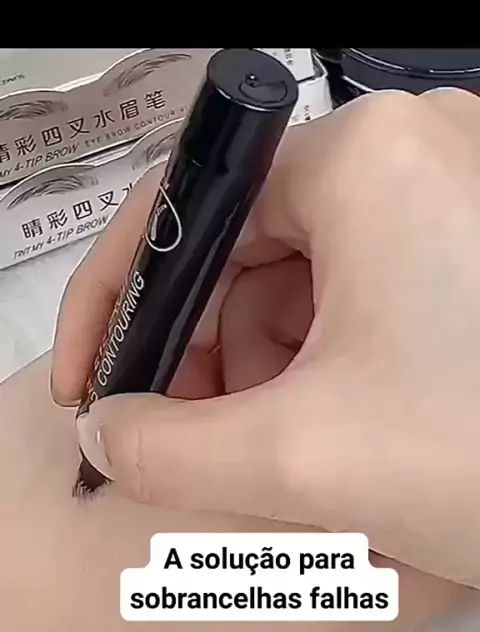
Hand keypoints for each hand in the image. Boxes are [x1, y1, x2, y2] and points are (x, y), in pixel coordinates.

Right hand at [51, 89, 479, 587]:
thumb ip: (169, 452)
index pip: (193, 213)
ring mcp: (458, 195)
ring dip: (271, 370)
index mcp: (365, 156)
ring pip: (310, 282)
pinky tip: (340, 427)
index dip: (128, 305)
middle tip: (203, 440)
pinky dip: (332, 364)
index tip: (99, 386)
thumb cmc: (478, 453)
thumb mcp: (301, 458)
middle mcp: (416, 148)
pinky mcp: (477, 249)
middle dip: (212, 354)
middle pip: (253, 253)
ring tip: (284, 449)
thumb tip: (104, 434)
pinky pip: (368, 295)